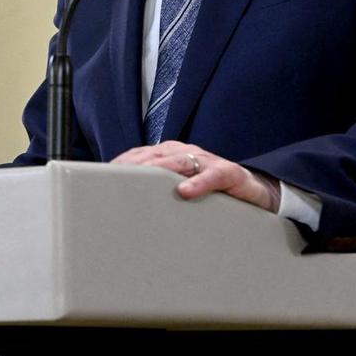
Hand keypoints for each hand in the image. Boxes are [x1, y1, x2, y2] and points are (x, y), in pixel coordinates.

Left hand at [112, 140, 281, 211]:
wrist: (254, 190)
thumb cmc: (211, 189)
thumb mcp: (180, 186)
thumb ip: (157, 189)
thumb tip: (125, 203)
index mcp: (171, 154)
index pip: (140, 156)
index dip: (121, 164)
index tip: (101, 176)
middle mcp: (186, 152)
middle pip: (154, 157)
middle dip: (133, 166)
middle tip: (113, 179)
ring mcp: (208, 161)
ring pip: (179, 162)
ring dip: (159, 171)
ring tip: (141, 182)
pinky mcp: (229, 173)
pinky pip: (212, 176)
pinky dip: (199, 183)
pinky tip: (186, 191)